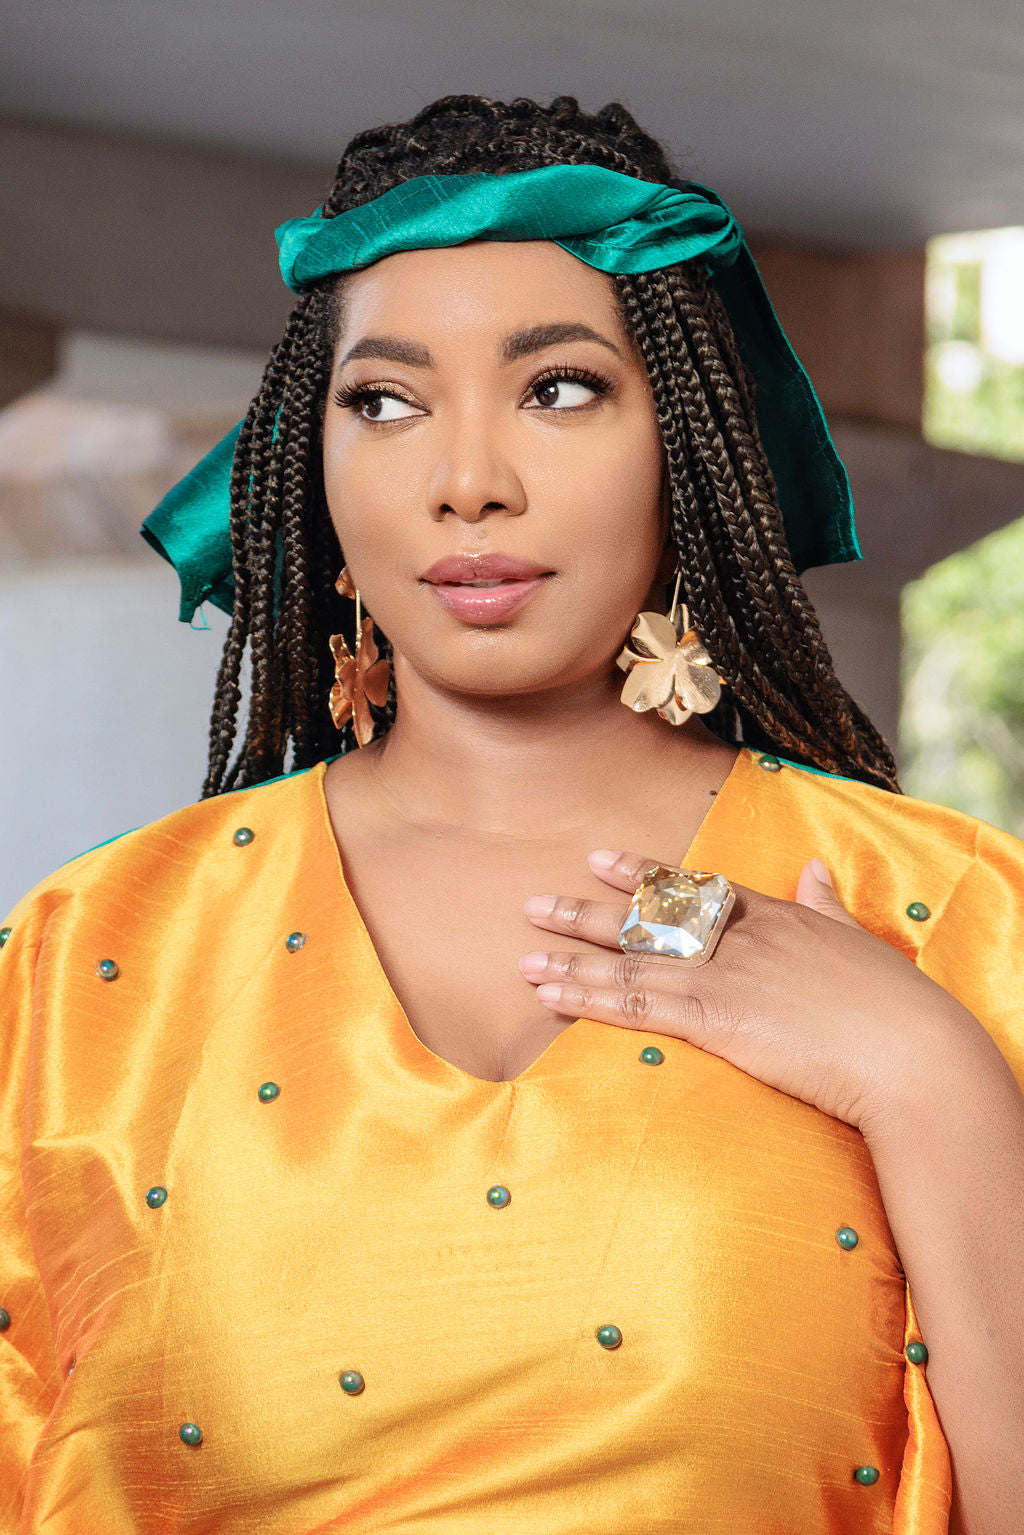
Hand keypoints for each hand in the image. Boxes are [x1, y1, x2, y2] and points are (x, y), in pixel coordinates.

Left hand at [520, 850, 981, 1132]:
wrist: (911, 1051)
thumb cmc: (894, 1005)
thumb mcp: (857, 941)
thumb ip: (825, 904)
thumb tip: (814, 870)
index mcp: (774, 915)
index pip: (693, 887)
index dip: (642, 875)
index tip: (600, 860)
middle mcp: (740, 936)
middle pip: (648, 920)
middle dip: (586, 914)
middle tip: (534, 905)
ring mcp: (726, 974)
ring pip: (631, 960)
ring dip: (572, 958)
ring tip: (524, 955)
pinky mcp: (718, 1016)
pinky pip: (637, 1002)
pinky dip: (589, 996)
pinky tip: (552, 993)